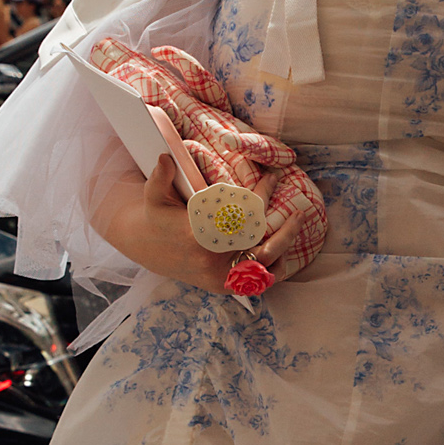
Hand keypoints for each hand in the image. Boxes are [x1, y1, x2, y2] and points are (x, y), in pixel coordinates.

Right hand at [98, 159, 299, 295]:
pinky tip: (282, 252)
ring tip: (295, 230)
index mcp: (197, 236)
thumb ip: (159, 176)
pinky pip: (255, 281)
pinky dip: (271, 269)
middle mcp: (210, 260)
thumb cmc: (154, 214)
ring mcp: (217, 277)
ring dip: (283, 248)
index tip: (273, 178)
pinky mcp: (220, 286)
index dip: (261, 195)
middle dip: (284, 228)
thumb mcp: (152, 194)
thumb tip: (164, 158)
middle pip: (259, 244)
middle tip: (300, 212)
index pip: (242, 216)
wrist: (144, 245)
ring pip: (262, 266)